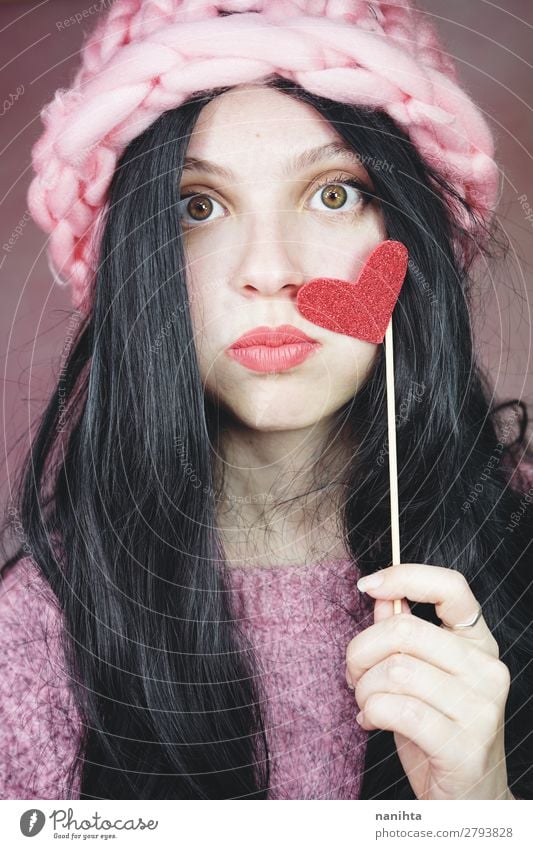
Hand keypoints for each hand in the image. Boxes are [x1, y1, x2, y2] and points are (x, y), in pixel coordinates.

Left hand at [346, 563, 512, 799]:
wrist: (468, 799)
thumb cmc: (437, 729)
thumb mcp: (420, 674)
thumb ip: (403, 632)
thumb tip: (380, 594)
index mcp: (479, 643)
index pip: (451, 587)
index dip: (404, 576)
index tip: (368, 584)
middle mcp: (487, 669)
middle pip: (404, 630)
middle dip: (361, 650)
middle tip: (353, 673)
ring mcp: (480, 707)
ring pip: (395, 671)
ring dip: (364, 688)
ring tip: (365, 702)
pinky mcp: (463, 744)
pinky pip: (398, 710)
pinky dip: (372, 712)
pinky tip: (371, 721)